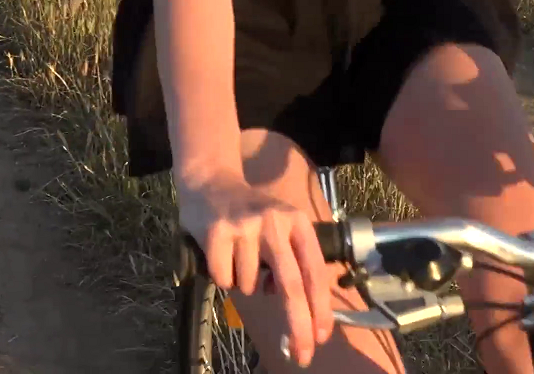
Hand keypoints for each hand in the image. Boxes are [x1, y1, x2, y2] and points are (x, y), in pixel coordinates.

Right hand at [176, 173, 333, 365]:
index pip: (314, 270)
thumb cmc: (252, 212)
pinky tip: (221, 252)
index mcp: (297, 221)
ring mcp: (245, 226)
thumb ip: (291, 261)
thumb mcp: (281, 227)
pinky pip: (224, 279)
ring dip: (244, 282)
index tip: (322, 336)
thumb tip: (295, 307)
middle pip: (292, 284)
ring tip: (238, 255)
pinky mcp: (217, 233)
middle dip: (299, 324)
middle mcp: (275, 221)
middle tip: (303, 354)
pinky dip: (223, 276)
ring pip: (250, 285)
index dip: (321, 306)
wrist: (211, 180)